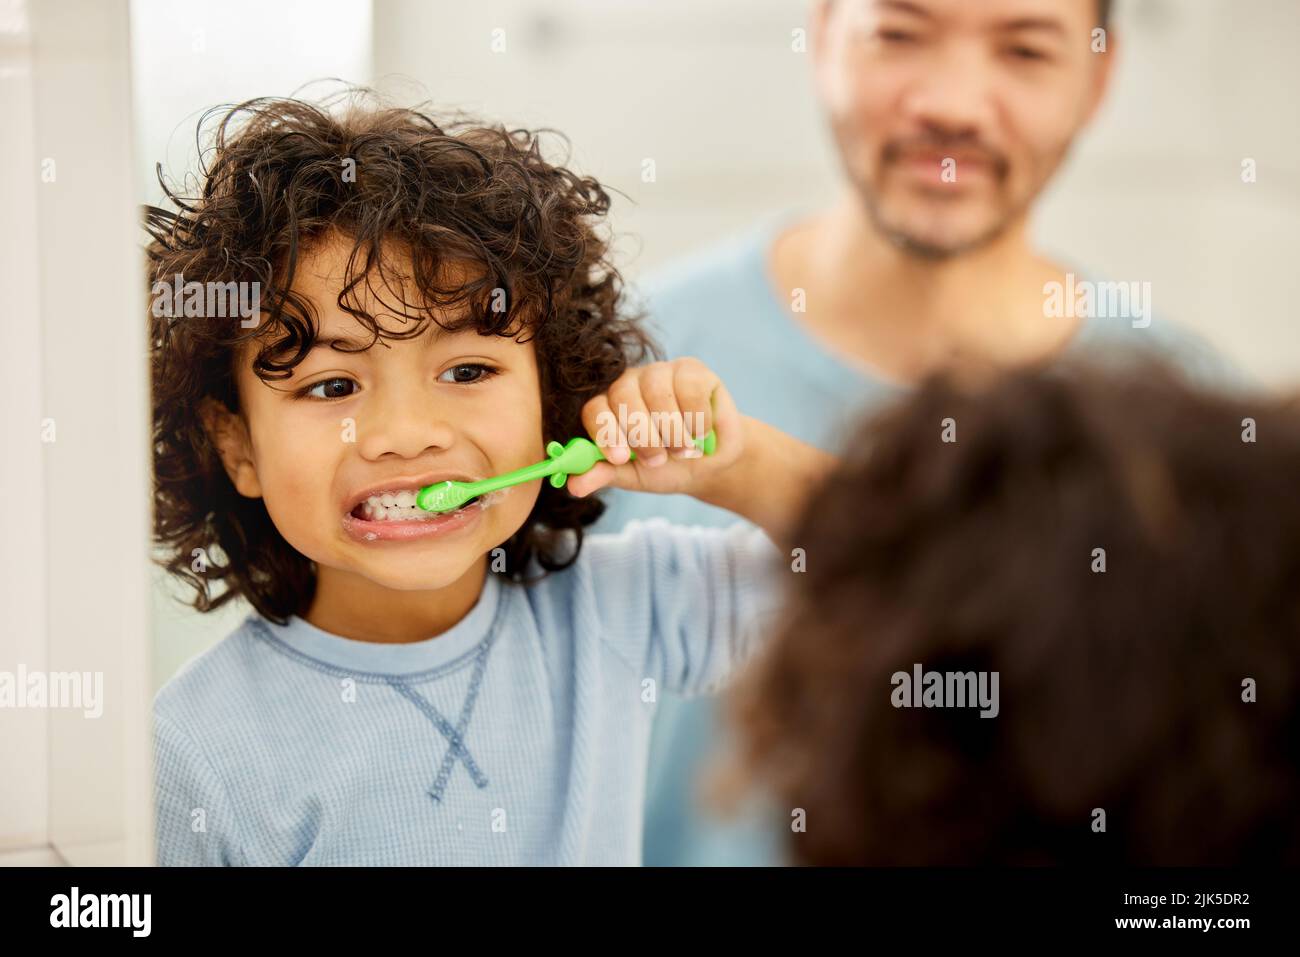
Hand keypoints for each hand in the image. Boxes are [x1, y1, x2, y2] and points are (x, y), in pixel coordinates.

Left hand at [566, 357, 744, 498]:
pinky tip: (701, 432)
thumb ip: (605, 474)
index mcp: (608, 407)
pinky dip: (697, 418)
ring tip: (683, 450)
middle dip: (643, 437)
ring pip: (657, 393)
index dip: (605, 432)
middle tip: (659, 460)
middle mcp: (630, 383)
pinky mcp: (692, 370)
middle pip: (623, 397)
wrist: (710, 465)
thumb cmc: (667, 467)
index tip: (621, 457)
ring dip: (673, 432)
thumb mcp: (633, 475)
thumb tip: (574, 486)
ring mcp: (660, 372)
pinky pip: (690, 389)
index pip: (594, 409)